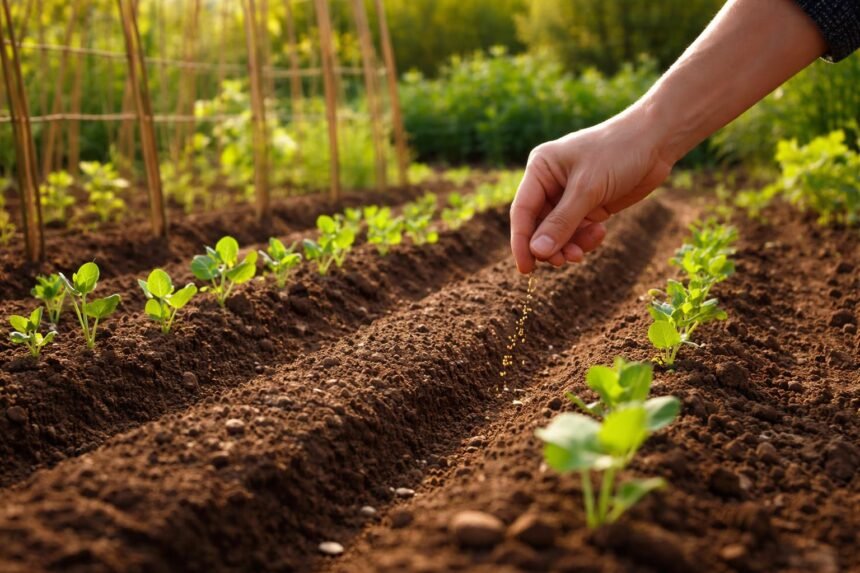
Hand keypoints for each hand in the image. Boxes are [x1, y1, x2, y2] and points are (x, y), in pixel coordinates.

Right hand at [510, 108, 673, 273]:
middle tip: (564, 261)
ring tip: (582, 252)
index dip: (521, 241)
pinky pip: (578, 231)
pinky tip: (600, 233)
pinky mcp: (589, 204)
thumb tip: (537, 252)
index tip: (525, 268)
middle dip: (550, 246)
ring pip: (559, 233)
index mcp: (541, 169)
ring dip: (569, 245)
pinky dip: (585, 238)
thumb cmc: (617, 152)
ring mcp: (570, 195)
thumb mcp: (587, 188)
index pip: (522, 211)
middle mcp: (550, 183)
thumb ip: (562, 222)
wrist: (656, 140)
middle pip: (539, 226)